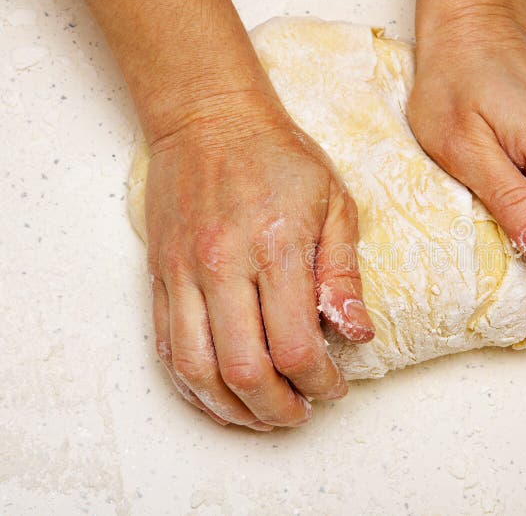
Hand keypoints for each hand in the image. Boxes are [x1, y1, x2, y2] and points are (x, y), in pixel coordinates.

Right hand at [145, 95, 373, 428]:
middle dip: (278, 408)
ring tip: (262, 415)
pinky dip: (192, 385)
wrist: (209, 119)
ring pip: (196, 370)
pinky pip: (166, 348)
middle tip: (301, 411)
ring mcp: (183, 273)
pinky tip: (218, 395)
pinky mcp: (159, 276)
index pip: (295, 345)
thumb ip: (343, 274)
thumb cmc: (279, 158)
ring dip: (232, 408)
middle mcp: (222, 265)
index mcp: (276, 247)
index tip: (334, 387)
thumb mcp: (334, 204)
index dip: (320, 382)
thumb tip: (358, 333)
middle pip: (243, 371)